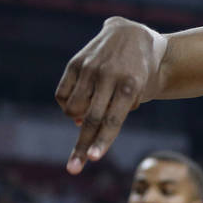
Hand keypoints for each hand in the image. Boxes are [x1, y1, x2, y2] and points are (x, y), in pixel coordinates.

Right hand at [55, 17, 165, 173]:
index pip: (113, 119)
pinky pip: (62, 94)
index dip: (102, 140)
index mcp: (129, 84)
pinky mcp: (76, 63)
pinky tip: (78, 105)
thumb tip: (80, 123)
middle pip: (91, 119)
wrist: (133, 34)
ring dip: (78, 120)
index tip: (93, 158)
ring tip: (89, 114)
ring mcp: (90, 68)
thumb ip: (116, 109)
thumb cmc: (140, 71)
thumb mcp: (140, 89)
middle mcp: (108, 76)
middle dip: (81, 147)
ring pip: (73, 108)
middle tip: (73, 169)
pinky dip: (67, 105)